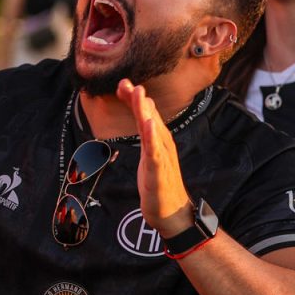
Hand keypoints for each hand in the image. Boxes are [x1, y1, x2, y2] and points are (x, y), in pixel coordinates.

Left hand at [118, 79, 191, 232]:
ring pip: (152, 130)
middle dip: (138, 99)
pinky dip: (152, 138)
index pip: (145, 113)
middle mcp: (162, 143)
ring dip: (145, 111)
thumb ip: (146, 132)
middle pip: (148, 116)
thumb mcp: (150, 153)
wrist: (172, 212)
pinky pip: (155, 152)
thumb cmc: (160, 182)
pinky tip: (150, 125)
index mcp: (158, 139)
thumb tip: (146, 110)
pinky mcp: (159, 171)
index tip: (121, 83)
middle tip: (127, 82)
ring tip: (139, 95)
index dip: (133, 98)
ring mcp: (162, 156)